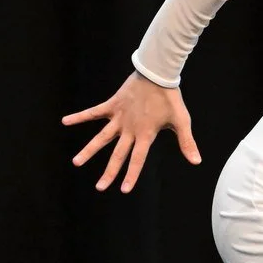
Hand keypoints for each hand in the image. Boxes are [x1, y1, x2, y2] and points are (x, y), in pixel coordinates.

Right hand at [62, 72, 199, 191]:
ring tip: (76, 162)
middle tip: (100, 187)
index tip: (123, 189)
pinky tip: (65, 121)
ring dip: (89, 150)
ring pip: (101, 137)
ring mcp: (119, 117)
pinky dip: (80, 116)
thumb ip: (187, 142)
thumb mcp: (181, 120)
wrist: (158, 73)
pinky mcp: (113, 105)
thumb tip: (197, 161)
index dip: (131, 175)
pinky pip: (94, 112)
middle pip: (117, 154)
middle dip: (109, 172)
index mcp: (145, 134)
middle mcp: (129, 129)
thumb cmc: (170, 98)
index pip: (137, 159)